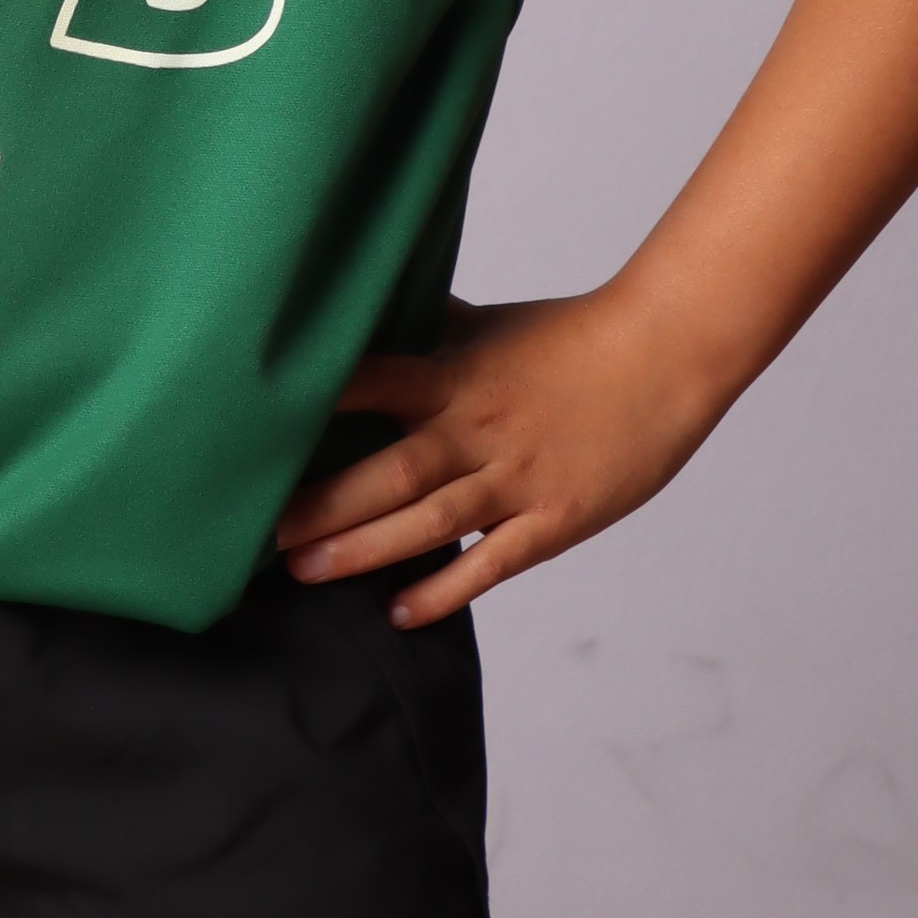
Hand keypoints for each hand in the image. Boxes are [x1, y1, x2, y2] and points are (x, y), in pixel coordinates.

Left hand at [274, 289, 710, 626]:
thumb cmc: (571, 336)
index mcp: (455, 375)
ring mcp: (516, 478)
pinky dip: (444, 589)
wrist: (664, 356)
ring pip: (428, 522)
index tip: (252, 427)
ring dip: (363, 550)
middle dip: (321, 504)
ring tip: (302, 572)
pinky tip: (399, 612)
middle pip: (388, 471)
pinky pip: (491, 562)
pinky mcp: (554, 519)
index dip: (315, 405)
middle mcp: (477, 428)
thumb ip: (428, 329)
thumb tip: (372, 304)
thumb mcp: (489, 326)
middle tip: (256, 530)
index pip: (371, 384)